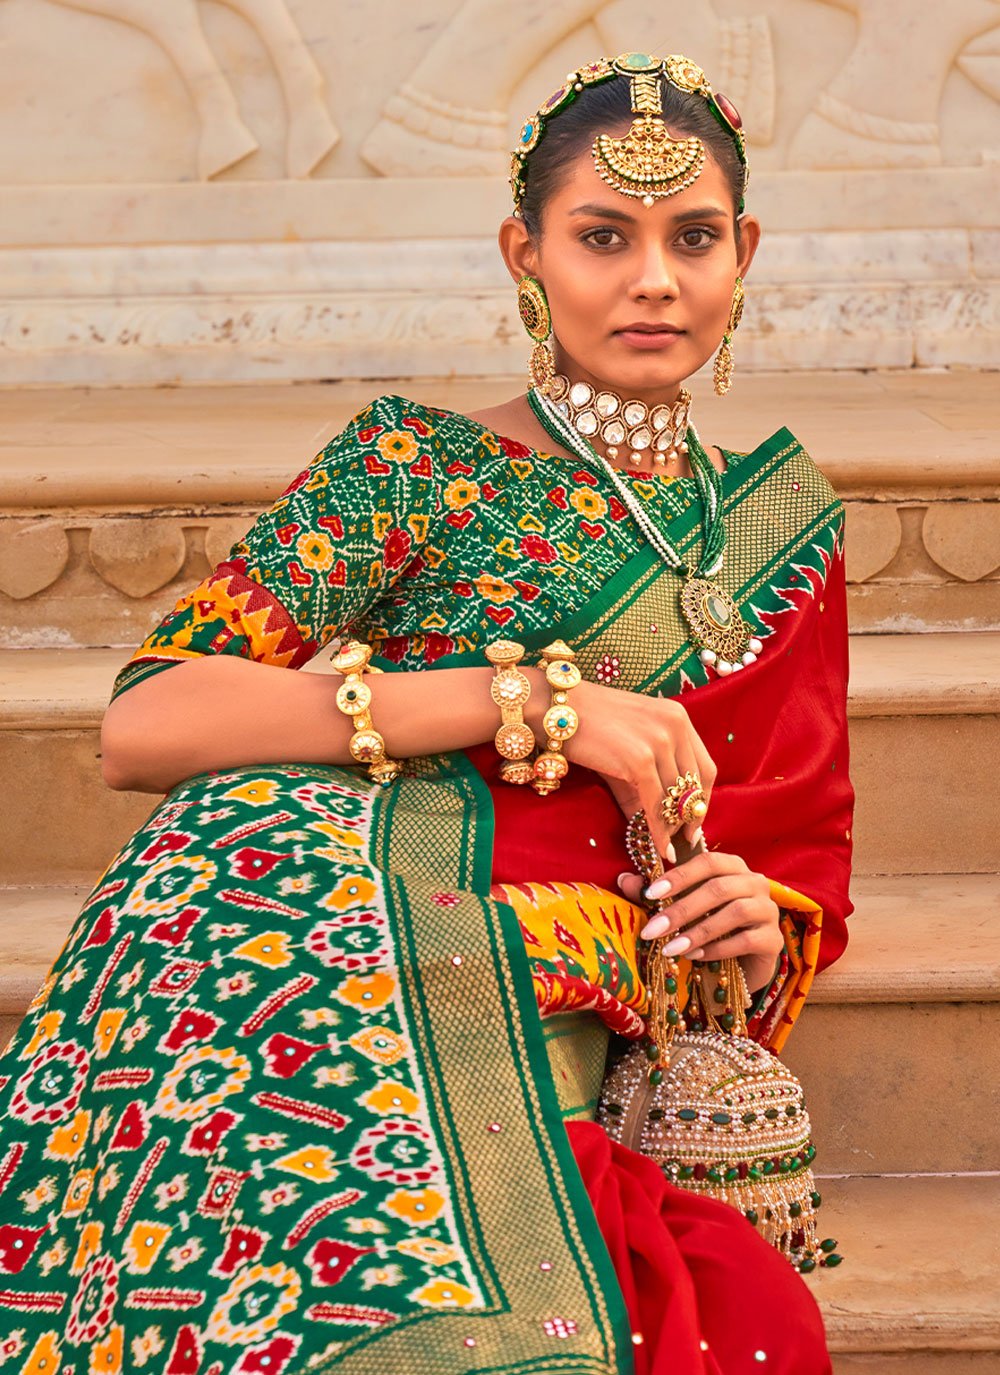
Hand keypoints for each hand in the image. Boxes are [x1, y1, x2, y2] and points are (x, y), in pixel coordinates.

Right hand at [551, 679, 716, 858]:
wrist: (557, 710)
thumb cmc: (589, 726)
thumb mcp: (629, 748)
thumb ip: (647, 783)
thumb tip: (660, 826)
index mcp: (678, 718)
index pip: (705, 767)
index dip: (703, 800)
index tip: (695, 822)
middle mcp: (675, 726)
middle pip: (696, 784)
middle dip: (691, 817)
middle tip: (685, 840)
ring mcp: (659, 741)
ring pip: (676, 796)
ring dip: (673, 827)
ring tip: (669, 847)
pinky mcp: (640, 759)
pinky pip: (656, 804)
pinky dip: (659, 830)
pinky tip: (659, 847)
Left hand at [616, 850, 782, 992]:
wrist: (743, 963)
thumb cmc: (709, 926)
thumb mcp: (681, 908)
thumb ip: (656, 894)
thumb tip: (623, 879)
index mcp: (732, 867)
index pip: (707, 862)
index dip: (679, 876)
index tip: (650, 894)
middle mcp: (755, 883)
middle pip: (718, 888)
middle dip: (681, 910)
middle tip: (652, 930)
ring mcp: (768, 910)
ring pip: (735, 912)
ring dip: (698, 931)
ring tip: (671, 948)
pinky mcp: (774, 940)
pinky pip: (746, 940)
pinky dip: (718, 948)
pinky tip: (696, 957)